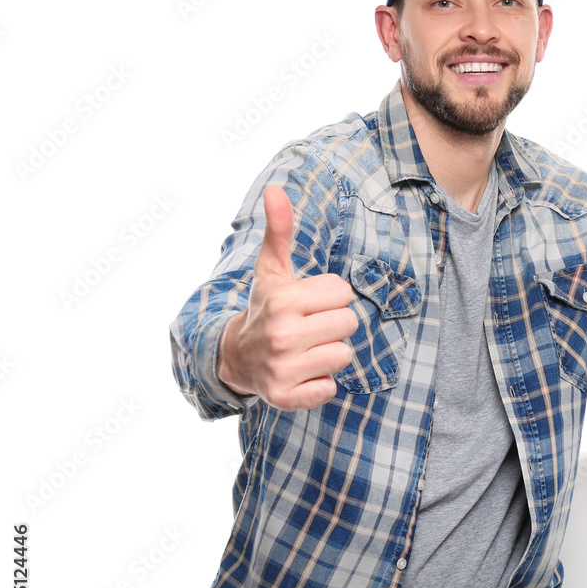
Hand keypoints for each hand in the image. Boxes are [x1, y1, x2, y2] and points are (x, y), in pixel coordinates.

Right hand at [217, 186, 358, 409]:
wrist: (237, 357)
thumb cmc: (266, 307)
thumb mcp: (272, 269)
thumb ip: (279, 230)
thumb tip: (275, 189)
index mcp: (282, 301)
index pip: (342, 292)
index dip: (329, 296)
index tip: (307, 303)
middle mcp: (281, 336)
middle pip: (349, 323)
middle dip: (333, 323)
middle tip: (308, 326)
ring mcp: (284, 369)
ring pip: (344, 355)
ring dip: (329, 353)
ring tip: (305, 349)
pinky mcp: (288, 398)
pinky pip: (331, 388)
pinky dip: (320, 383)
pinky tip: (301, 373)